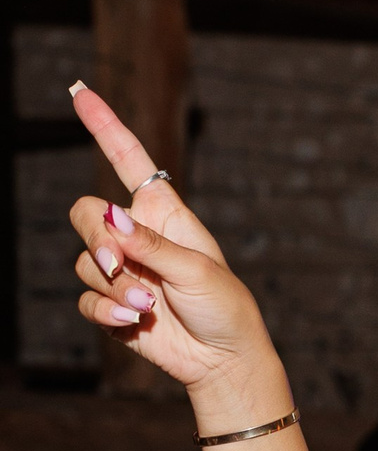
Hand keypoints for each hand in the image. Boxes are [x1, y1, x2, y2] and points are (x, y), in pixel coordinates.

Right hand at [67, 83, 277, 405]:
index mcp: (162, 212)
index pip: (127, 159)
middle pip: (85, 213)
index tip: (79, 92)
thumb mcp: (197, 268)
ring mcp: (122, 270)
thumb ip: (151, 244)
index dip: (104, 125)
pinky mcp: (111, 303)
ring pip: (83, 261)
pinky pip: (86, 298)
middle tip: (120, 267)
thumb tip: (111, 218)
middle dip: (96, 240)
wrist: (223, 359)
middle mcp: (136, 235)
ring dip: (111, 286)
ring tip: (147, 307)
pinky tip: (132, 322)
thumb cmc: (224, 305)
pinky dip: (105, 310)